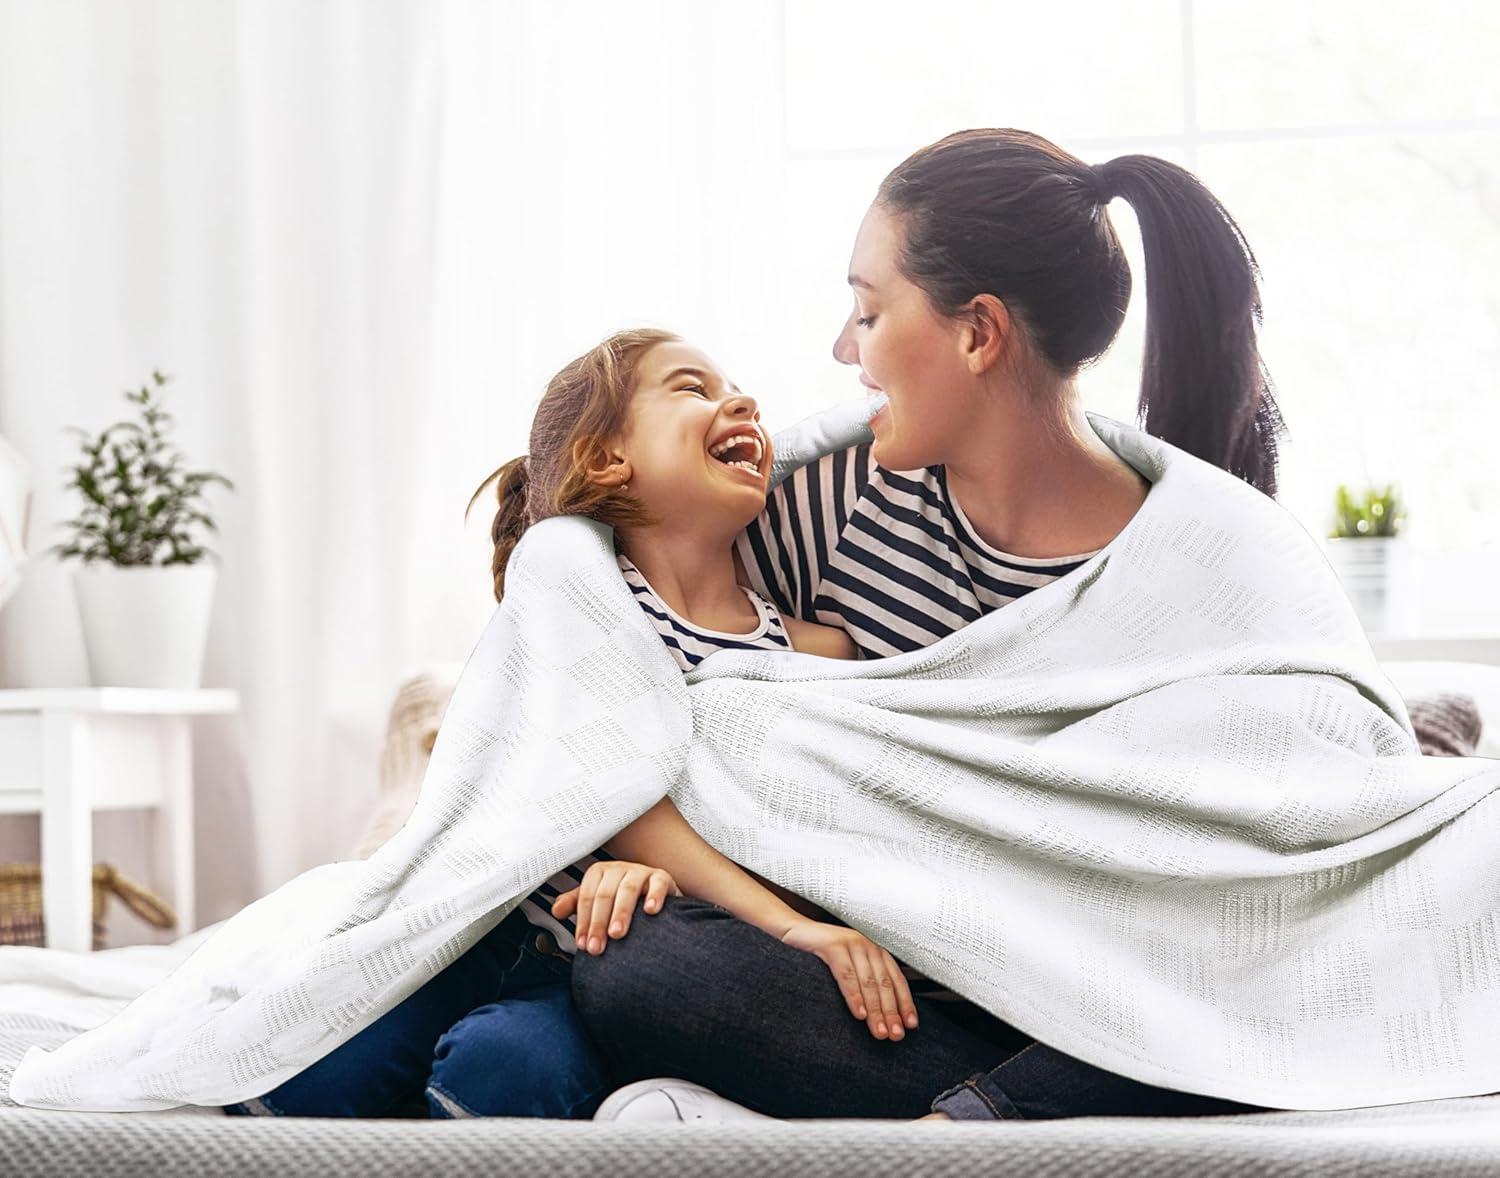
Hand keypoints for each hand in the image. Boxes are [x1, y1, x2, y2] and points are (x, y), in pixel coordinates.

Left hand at [551, 860, 681, 955]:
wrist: (654, 896)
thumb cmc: (621, 900)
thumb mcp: (596, 901)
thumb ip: (575, 904)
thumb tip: (556, 911)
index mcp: (600, 873)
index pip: (586, 895)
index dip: (583, 921)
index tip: (583, 944)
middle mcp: (619, 869)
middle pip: (605, 894)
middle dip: (598, 923)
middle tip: (597, 947)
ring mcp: (641, 872)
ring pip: (628, 889)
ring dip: (621, 912)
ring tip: (617, 934)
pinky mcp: (662, 878)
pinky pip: (658, 884)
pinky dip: (654, 897)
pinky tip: (650, 911)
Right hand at [779, 919, 918, 1040]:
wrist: (795, 931)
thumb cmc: (823, 954)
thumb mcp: (850, 967)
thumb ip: (866, 983)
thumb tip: (883, 1015)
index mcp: (875, 952)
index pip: (897, 980)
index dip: (905, 1003)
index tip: (910, 1025)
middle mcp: (868, 946)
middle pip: (884, 984)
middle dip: (891, 1013)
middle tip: (895, 1035)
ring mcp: (851, 944)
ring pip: (868, 982)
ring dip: (875, 1010)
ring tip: (879, 1030)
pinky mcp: (833, 945)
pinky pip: (847, 975)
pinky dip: (854, 996)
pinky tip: (859, 1013)